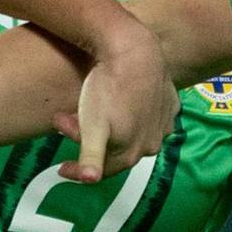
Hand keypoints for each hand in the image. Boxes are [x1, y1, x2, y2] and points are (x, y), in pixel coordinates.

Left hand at [56, 30, 174, 181]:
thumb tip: (90, 180)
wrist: (134, 51)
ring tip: (92, 115)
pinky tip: (123, 104)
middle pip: (118, 152)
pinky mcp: (171, 101)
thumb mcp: (93, 126)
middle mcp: (153, 143)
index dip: (79, 170)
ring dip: (114, 130)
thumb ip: (91, 156)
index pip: (103, 170)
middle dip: (91, 144)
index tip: (60, 166)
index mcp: (133, 152)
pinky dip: (134, 116)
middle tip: (66, 126)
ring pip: (135, 134)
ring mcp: (164, 122)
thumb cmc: (108, 89)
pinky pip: (151, 116)